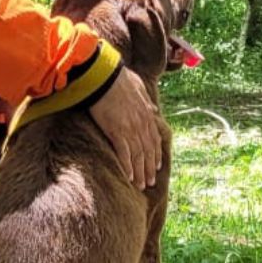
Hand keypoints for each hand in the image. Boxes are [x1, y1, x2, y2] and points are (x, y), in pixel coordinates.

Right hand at [88, 68, 160, 189]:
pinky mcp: (117, 132)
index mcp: (146, 114)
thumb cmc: (118, 78)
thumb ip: (146, 99)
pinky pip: (124, 154)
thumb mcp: (138, 86)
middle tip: (150, 182)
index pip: (154, 139)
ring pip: (139, 156)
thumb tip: (153, 108)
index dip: (156, 154)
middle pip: (148, 151)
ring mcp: (130, 129)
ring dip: (140, 172)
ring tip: (141, 185)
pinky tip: (129, 178)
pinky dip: (128, 167)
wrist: (105, 77)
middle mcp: (141, 124)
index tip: (157, 166)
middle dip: (149, 168)